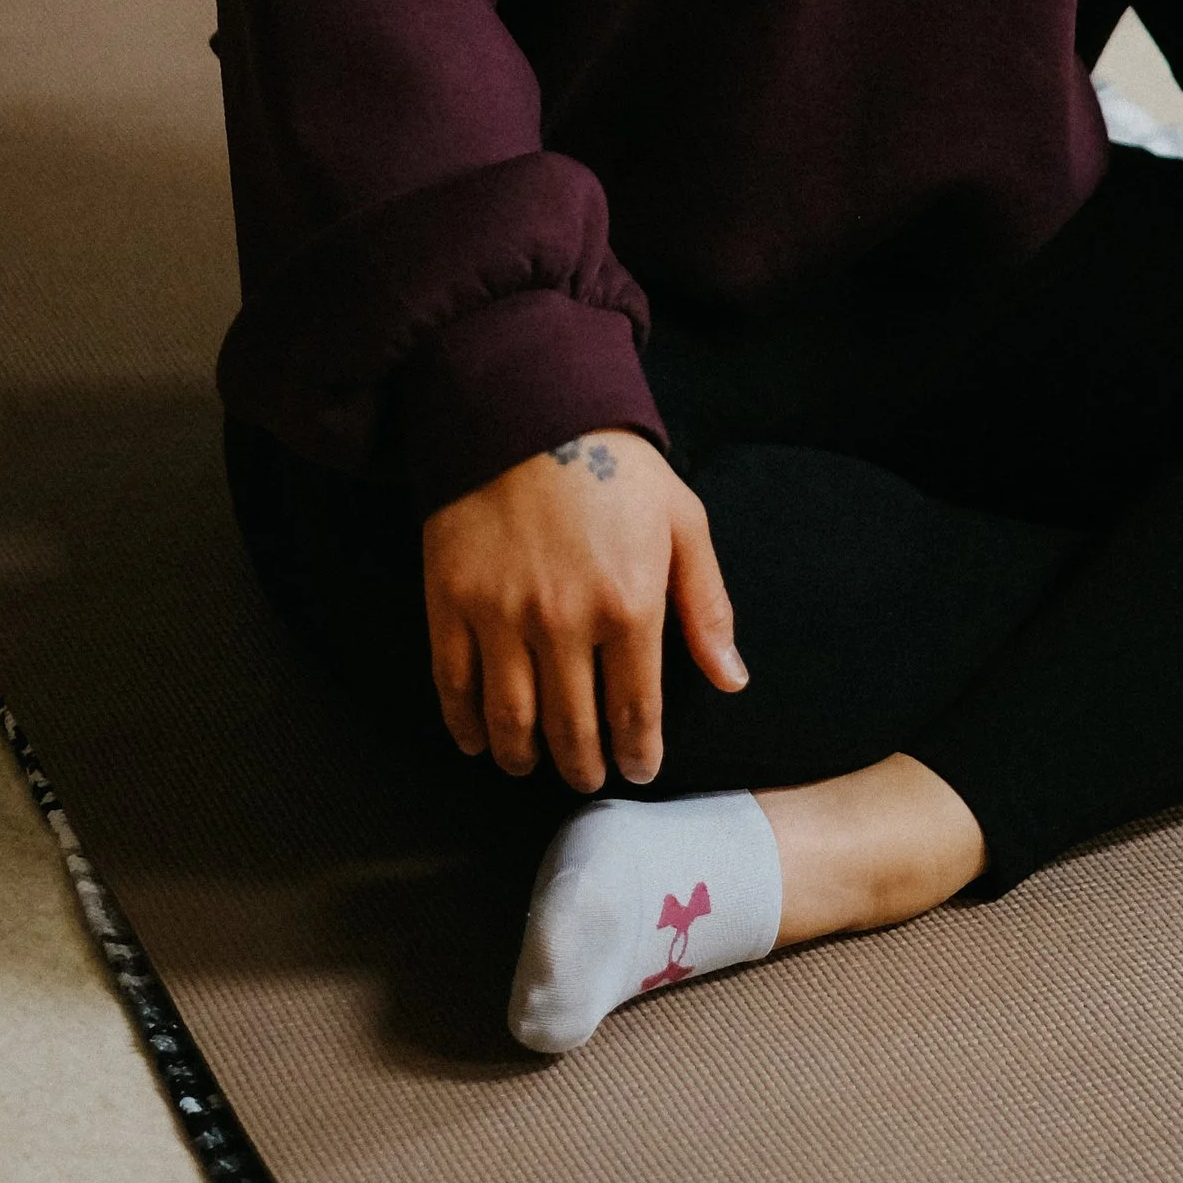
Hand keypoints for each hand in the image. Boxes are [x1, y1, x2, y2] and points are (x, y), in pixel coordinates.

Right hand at [421, 429, 743, 790]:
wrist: (526, 407)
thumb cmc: (615, 467)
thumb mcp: (683, 521)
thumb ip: (707, 606)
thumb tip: (732, 680)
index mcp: (629, 603)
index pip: (635, 710)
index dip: (637, 752)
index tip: (637, 769)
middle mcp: (564, 621)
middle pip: (572, 728)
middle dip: (583, 765)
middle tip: (588, 776)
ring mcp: (501, 616)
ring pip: (511, 720)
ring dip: (524, 757)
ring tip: (534, 765)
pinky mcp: (450, 603)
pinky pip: (454, 687)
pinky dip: (465, 727)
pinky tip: (479, 741)